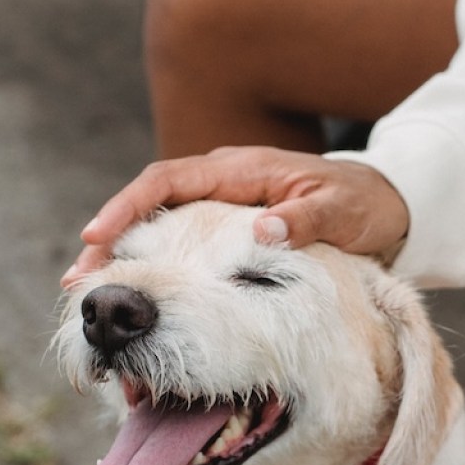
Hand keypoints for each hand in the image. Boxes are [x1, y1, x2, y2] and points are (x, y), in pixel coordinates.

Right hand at [62, 146, 408, 286]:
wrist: (385, 205)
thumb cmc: (362, 205)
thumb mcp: (341, 212)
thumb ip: (305, 220)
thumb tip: (263, 230)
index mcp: (242, 169)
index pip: (169, 180)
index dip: (130, 207)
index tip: (98, 236)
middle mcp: (224, 181)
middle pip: (153, 205)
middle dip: (113, 238)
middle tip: (79, 279)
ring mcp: (225, 204)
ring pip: (164, 226)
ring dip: (131, 256)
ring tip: (96, 292)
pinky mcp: (233, 228)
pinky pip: (187, 243)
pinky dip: (162, 266)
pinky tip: (146, 295)